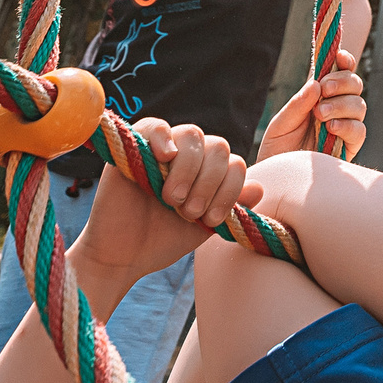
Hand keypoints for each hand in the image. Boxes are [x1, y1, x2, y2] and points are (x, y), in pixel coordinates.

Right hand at [68, 120, 252, 285]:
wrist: (122, 257)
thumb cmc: (161, 240)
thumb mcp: (203, 226)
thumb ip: (230, 207)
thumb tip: (259, 188)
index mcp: (208, 172)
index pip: (235, 164)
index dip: (230, 190)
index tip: (212, 220)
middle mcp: (187, 156)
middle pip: (219, 147)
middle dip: (210, 183)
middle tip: (190, 212)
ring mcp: (160, 149)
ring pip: (193, 135)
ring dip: (189, 170)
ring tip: (172, 199)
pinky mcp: (132, 147)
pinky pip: (156, 125)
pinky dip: (165, 137)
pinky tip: (166, 157)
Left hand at [258, 49, 366, 158]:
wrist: (277, 178)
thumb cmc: (277, 148)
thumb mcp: (281, 123)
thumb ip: (298, 104)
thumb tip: (316, 83)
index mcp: (320, 96)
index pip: (340, 72)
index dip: (345, 61)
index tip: (340, 56)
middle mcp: (336, 109)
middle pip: (355, 84)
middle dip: (342, 81)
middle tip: (325, 88)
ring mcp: (344, 127)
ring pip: (359, 105)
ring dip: (342, 104)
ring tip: (320, 114)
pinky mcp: (349, 148)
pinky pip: (359, 131)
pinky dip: (347, 125)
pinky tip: (331, 127)